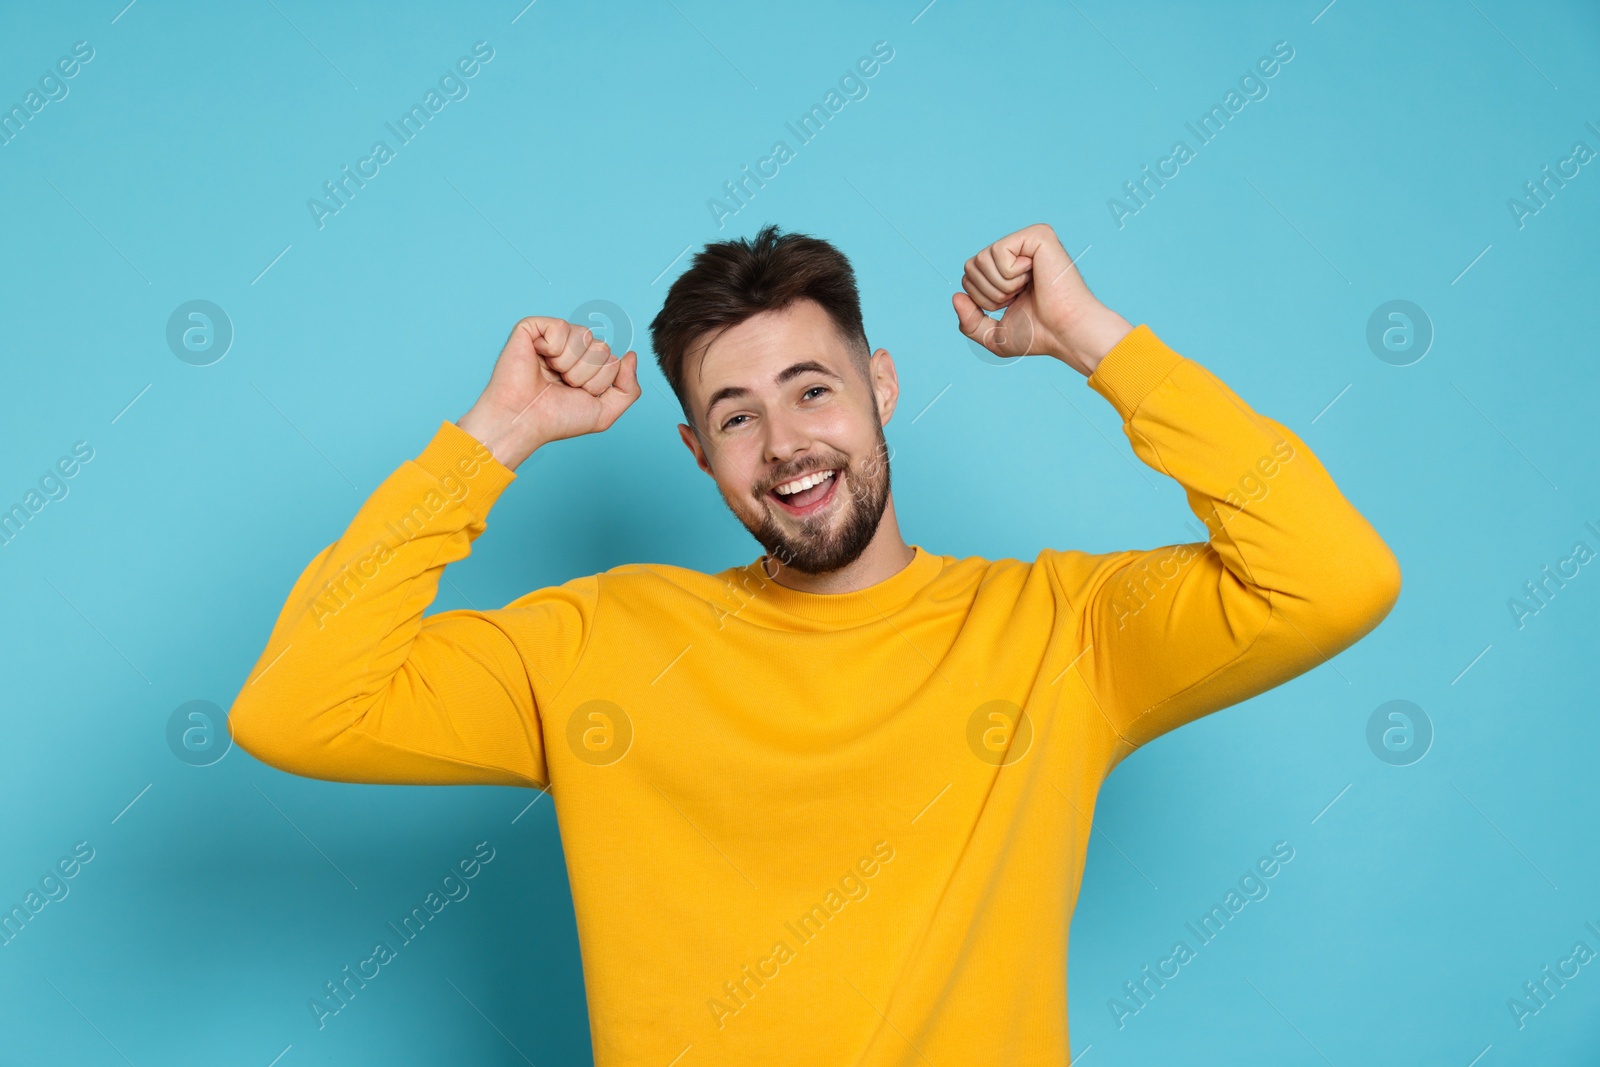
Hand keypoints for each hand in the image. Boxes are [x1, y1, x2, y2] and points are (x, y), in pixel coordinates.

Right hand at [457, 316, 641, 469]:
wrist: (524, 421)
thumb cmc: (557, 419)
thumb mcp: (604, 412)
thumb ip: (628, 388)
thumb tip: (631, 355)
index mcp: (588, 365)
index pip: (613, 361)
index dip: (598, 383)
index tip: (575, 394)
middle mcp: (572, 349)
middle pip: (602, 348)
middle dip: (585, 374)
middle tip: (561, 385)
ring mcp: (553, 337)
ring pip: (584, 337)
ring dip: (569, 364)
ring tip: (550, 374)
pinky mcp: (533, 328)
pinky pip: (561, 327)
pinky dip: (552, 349)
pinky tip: (539, 358)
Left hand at [952, 223, 1132, 376]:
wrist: (1065, 333)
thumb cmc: (1038, 335)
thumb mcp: (993, 335)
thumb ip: (969, 321)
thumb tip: (956, 296)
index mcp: (1008, 269)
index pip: (969, 275)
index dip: (982, 298)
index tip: (1012, 304)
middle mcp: (1017, 251)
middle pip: (970, 266)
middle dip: (988, 293)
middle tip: (1019, 297)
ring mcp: (1027, 240)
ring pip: (981, 259)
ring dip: (1001, 286)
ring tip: (1028, 288)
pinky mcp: (1037, 235)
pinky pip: (998, 252)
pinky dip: (1011, 274)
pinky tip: (1034, 276)